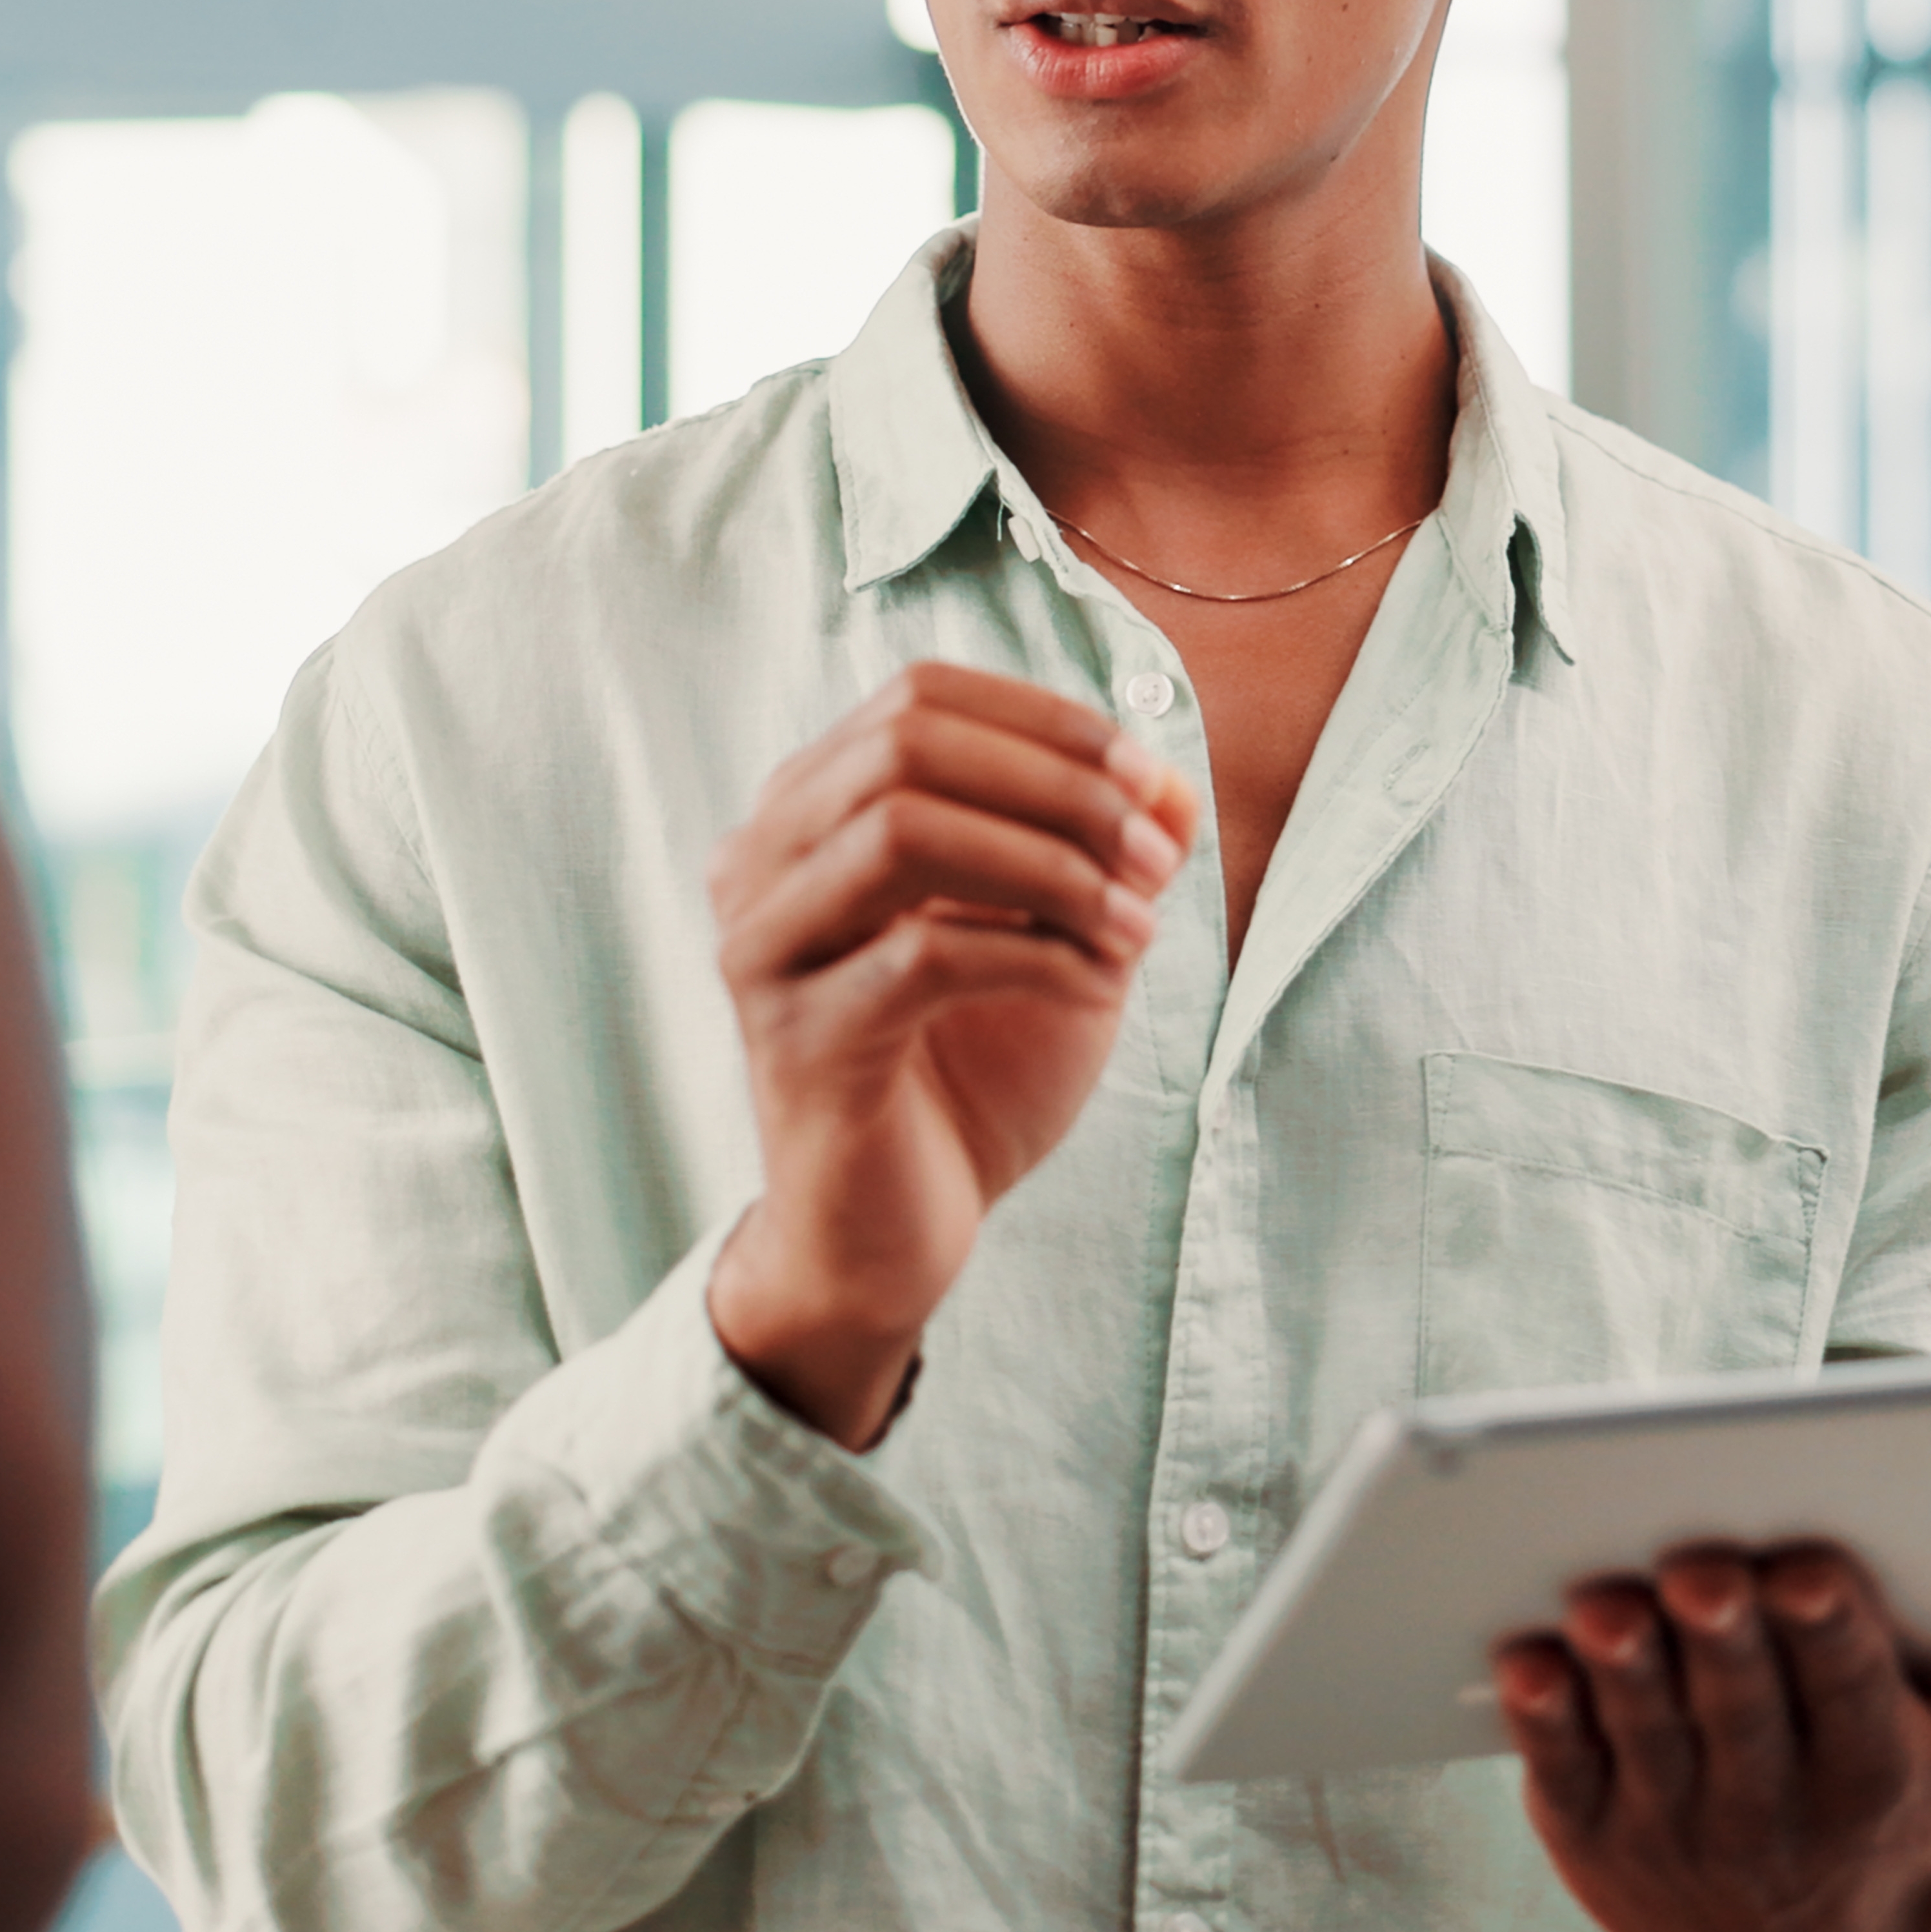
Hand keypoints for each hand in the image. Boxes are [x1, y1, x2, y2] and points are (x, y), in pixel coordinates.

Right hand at [701, 663, 1201, 1444]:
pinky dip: (1036, 957)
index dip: (1048, 722)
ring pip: (902, 830)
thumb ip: (1106, 854)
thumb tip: (1171, 785)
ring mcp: (764, 947)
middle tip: (1156, 857)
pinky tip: (1097, 988)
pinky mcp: (796, 1037)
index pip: (920, 695)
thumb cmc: (970, 1074)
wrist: (895, 1235)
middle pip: (907, 744)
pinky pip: (923, 954)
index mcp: (810, 810)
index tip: (1151, 784)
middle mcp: (759, 859)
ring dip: (1047, 866)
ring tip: (1135, 927)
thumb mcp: (1057, 938)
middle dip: (1058, 787)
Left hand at [1495, 1547, 1930, 1931]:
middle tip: (1701, 1568)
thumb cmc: (1911, 1819)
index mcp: (1875, 1777)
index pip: (1852, 1698)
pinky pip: (1557, 1776)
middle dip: (1723, 1639)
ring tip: (1604, 1604)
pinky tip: (1524, 1662)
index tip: (1812, 1569)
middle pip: (1742, 1714)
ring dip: (1622, 1671)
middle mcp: (1771, 1815)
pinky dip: (1540, 1724)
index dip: (1830, 1635)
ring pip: (1645, 1738)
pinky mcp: (1589, 1839)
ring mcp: (1673, 1831)